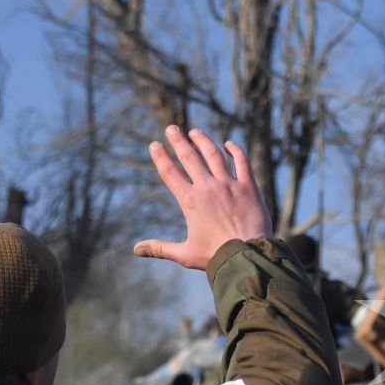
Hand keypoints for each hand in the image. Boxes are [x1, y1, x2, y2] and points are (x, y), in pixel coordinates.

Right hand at [134, 126, 271, 269]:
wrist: (248, 255)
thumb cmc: (216, 255)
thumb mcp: (185, 254)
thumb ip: (160, 248)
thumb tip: (136, 249)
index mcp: (189, 201)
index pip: (170, 172)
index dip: (160, 157)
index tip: (155, 145)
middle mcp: (207, 187)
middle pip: (189, 157)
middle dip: (178, 140)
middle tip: (172, 128)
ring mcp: (229, 185)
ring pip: (214, 154)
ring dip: (203, 141)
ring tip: (195, 132)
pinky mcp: (248, 187)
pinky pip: (242, 162)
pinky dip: (235, 150)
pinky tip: (229, 144)